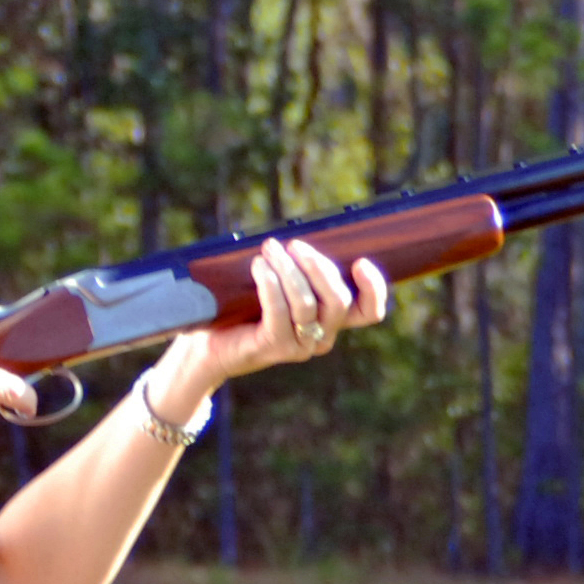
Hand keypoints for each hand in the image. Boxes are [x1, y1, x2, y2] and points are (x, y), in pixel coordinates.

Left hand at [194, 239, 391, 387]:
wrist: (210, 344)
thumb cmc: (244, 308)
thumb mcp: (279, 286)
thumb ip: (297, 270)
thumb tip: (299, 237)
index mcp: (330, 322)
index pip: (368, 312)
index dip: (373, 289)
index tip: (359, 262)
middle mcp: (321, 337)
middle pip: (339, 301)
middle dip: (319, 267)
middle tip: (294, 245)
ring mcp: (299, 346)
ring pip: (307, 304)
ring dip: (288, 270)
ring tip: (269, 249)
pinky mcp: (274, 346)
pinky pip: (279, 312)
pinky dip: (270, 284)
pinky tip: (259, 266)